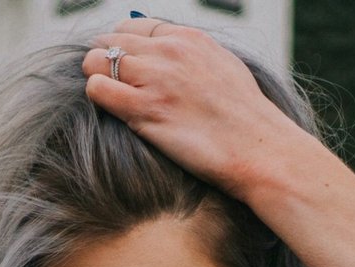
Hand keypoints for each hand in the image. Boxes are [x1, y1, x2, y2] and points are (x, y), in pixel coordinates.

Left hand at [82, 19, 305, 199]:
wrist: (259, 149)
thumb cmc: (244, 118)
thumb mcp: (222, 67)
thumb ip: (192, 57)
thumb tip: (168, 52)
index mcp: (188, 39)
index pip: (132, 28)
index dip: (121, 48)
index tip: (124, 70)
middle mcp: (170, 52)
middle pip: (110, 41)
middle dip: (104, 62)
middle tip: (111, 87)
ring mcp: (156, 79)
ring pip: (96, 61)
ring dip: (96, 79)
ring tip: (109, 100)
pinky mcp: (146, 110)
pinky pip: (98, 88)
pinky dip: (97, 96)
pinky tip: (110, 111)